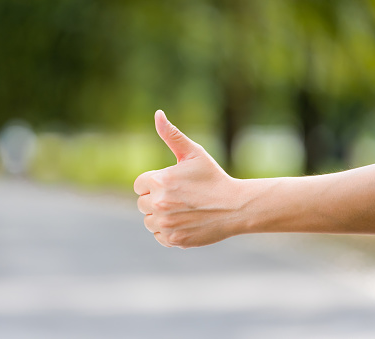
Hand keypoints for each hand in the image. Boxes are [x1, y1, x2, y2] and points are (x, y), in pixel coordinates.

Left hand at [134, 110, 248, 248]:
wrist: (235, 207)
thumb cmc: (213, 178)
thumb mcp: (194, 153)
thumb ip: (172, 135)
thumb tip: (158, 114)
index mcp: (160, 181)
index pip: (139, 185)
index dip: (153, 184)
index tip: (170, 184)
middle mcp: (159, 203)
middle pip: (142, 204)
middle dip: (156, 200)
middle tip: (179, 198)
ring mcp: (166, 223)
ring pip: (149, 221)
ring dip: (160, 217)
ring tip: (182, 210)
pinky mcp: (174, 239)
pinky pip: (159, 236)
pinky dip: (168, 231)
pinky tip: (185, 222)